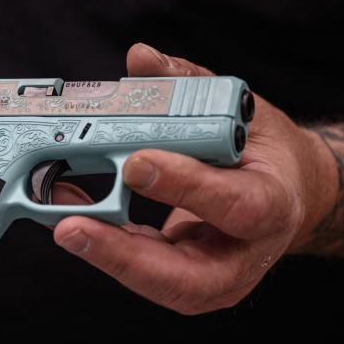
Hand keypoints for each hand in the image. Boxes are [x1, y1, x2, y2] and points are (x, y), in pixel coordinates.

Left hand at [52, 43, 336, 314]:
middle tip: (71, 226)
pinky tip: (69, 216)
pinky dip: (103, 245)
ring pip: (159, 284)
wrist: (284, 194)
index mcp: (275, 204)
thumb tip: (142, 59)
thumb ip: (190, 85)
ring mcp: (217, 279)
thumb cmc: (263, 151)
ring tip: (59, 220)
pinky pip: (141, 271)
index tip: (136, 162)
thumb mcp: (241, 110)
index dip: (187, 186)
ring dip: (103, 253)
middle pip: (191, 278)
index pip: (238, 205)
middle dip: (125, 253)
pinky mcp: (186, 283)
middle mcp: (248, 253)